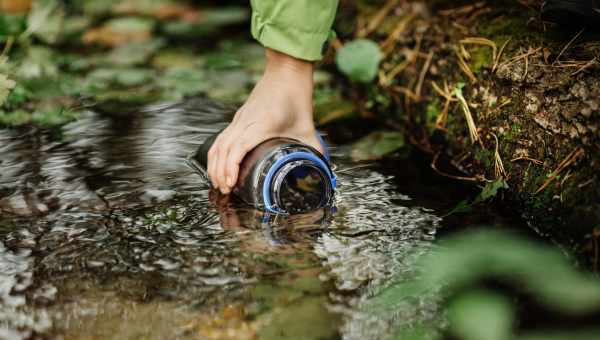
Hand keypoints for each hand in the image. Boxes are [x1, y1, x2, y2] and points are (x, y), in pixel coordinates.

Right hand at [207, 48, 322, 193]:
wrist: (286, 72)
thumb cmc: (296, 96)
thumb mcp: (307, 126)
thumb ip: (314, 148)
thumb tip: (322, 166)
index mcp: (262, 124)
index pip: (238, 147)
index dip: (231, 167)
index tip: (231, 183)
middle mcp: (246, 121)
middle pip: (223, 149)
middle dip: (220, 172)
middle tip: (225, 191)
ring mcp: (240, 119)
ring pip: (219, 144)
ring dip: (215, 165)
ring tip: (219, 183)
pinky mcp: (238, 118)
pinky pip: (221, 138)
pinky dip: (216, 154)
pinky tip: (217, 165)